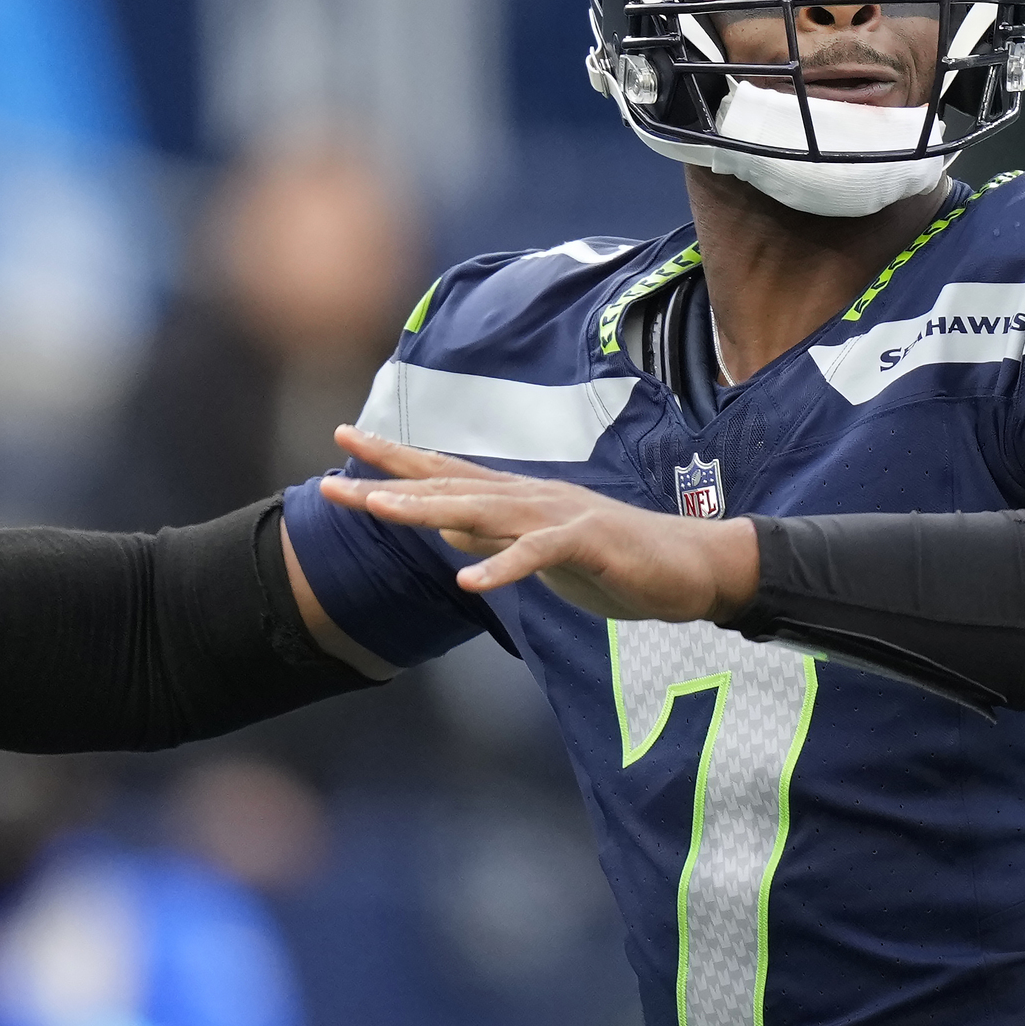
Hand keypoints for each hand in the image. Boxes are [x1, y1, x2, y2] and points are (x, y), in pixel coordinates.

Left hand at [319, 424, 759, 623]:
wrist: (692, 568)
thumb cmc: (619, 563)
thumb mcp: (542, 554)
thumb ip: (495, 538)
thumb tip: (445, 528)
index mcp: (520, 500)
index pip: (444, 475)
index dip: (391, 460)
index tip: (340, 444)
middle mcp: (532, 497)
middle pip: (449, 488)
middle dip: (388, 484)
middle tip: (332, 482)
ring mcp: (560, 516)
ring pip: (484, 510)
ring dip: (429, 511)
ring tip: (379, 512)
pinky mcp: (589, 543)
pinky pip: (538, 555)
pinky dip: (503, 567)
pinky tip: (469, 582)